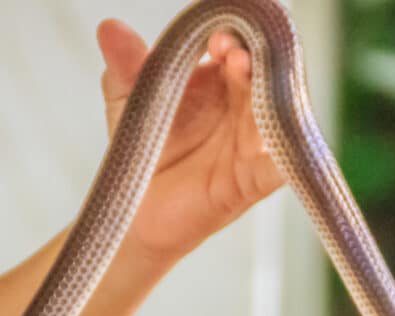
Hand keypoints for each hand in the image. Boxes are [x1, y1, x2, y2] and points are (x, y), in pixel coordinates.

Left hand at [97, 19, 283, 262]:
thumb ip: (126, 65)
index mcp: (221, 77)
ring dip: (269, 94)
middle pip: (267, 72)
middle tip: (232, 54)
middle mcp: (245, 104)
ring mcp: (254, 141)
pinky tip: (278, 147)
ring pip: (277, 111)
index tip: (215, 37)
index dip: (233, 34)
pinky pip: (280, 167)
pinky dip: (285, 157)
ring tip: (245, 78)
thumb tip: (109, 28)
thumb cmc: (144, 149)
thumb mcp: (129, 101)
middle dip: (254, 57)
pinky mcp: (254, 180)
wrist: (137, 209)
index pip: (239, 44)